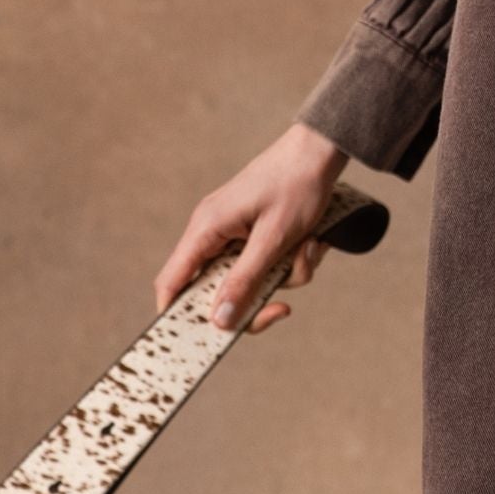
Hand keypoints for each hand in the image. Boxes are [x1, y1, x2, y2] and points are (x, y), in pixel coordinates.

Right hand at [152, 122, 351, 337]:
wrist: (322, 151)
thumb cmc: (296, 186)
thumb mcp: (273, 239)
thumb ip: (245, 281)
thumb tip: (218, 321)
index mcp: (206, 229)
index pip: (172, 283)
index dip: (177, 316)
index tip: (200, 342)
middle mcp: (212, 233)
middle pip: (216, 290)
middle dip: (255, 297)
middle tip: (282, 306)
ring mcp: (233, 233)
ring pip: (249, 280)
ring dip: (282, 275)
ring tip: (308, 247)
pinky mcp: (253, 233)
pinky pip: (265, 265)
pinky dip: (290, 262)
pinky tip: (311, 241)